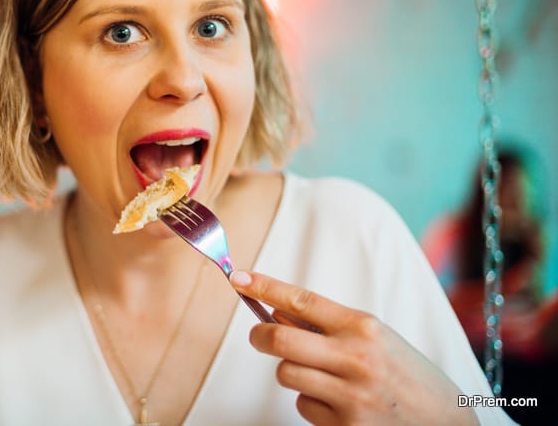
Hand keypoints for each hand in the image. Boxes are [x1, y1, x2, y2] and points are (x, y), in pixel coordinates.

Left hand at [229, 270, 478, 425]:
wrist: (450, 424)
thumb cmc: (409, 377)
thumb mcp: (377, 338)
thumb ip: (330, 326)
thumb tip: (279, 313)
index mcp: (364, 327)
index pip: (302, 300)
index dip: (265, 287)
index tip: (239, 278)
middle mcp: (355, 358)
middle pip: (279, 340)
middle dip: (260, 337)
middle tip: (260, 337)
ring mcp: (350, 395)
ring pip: (286, 375)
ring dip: (294, 374)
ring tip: (323, 378)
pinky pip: (304, 407)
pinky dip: (312, 405)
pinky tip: (340, 405)